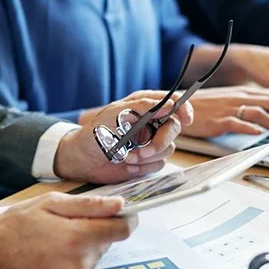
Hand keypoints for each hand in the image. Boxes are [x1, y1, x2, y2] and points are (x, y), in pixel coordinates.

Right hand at [0, 194, 135, 268]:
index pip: (122, 230)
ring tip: (55, 239)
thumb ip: (90, 205)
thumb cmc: (18, 223)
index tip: (122, 212)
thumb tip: (119, 205)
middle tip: (67, 223)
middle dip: (95, 231)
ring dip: (83, 247)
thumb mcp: (52, 203)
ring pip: (94, 257)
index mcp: (78, 237)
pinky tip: (52, 254)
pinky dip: (73, 261)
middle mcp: (79, 262)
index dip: (126, 219)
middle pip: (106, 243)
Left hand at [53, 90, 193, 183]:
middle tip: (144, 151)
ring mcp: (149, 142)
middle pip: (174, 128)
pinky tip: (127, 165)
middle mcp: (150, 122)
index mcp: (144, 105)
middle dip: (161, 142)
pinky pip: (158, 164)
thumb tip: (169, 105)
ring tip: (126, 157)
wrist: (81, 159)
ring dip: (147, 157)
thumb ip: (143, 107)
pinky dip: (143, 167)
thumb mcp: (115, 114)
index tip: (186, 120)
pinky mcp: (147, 160)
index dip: (183, 109)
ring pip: (167, 149)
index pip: (173, 102)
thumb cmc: (94, 133)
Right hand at [181, 86, 268, 139]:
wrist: (179, 107)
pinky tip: (261, 135)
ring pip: (261, 114)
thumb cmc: (204, 107)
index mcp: (244, 92)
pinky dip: (251, 128)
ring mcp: (229, 108)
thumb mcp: (230, 102)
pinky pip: (237, 122)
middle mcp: (240, 97)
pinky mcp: (218, 121)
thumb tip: (267, 118)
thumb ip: (248, 106)